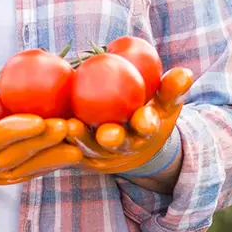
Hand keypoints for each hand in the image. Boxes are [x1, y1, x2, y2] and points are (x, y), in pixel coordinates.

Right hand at [0, 100, 81, 185]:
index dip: (17, 130)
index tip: (38, 119)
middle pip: (16, 157)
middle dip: (43, 143)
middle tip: (67, 127)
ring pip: (27, 169)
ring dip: (53, 158)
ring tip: (77, 146)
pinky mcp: (2, 177)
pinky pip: (29, 172)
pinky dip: (49, 165)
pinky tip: (69, 155)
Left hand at [66, 67, 193, 175]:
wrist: (132, 144)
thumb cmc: (149, 110)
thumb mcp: (165, 101)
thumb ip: (173, 88)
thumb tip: (185, 74)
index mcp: (145, 131)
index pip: (148, 126)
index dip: (147, 124)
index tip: (144, 120)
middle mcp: (123, 146)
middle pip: (118, 143)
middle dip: (114, 139)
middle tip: (107, 133)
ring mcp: (101, 154)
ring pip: (89, 147)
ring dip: (80, 138)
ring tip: (68, 126)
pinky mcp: (80, 157)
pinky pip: (66, 146)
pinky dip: (57, 138)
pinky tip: (45, 125)